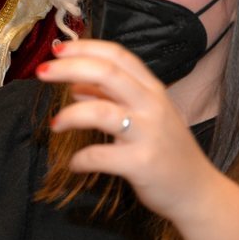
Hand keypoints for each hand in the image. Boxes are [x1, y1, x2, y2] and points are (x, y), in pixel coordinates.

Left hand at [36, 39, 214, 223]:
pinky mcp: (141, 163)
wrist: (196, 191)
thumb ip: (112, 97)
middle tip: (41, 73)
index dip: (85, 48)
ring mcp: (148, 133)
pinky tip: (74, 164)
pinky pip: (100, 155)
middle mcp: (151, 105)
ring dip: (70, 115)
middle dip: (69, 68)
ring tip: (55, 125)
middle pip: (106, 73)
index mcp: (152, 89)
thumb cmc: (167, 150)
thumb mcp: (145, 115)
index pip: (117, 55)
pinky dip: (80, 159)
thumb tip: (76, 85)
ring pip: (100, 112)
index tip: (56, 49)